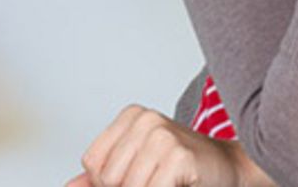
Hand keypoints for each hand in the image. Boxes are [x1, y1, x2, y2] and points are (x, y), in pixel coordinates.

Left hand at [66, 105, 244, 186]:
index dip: (109, 182)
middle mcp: (146, 119)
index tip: (139, 176)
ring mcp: (162, 135)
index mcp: (132, 116)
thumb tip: (69, 186)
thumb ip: (101, 177)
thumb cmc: (182, 169)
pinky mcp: (178, 155)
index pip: (93, 163)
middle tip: (156, 180)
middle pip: (108, 177)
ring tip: (167, 182)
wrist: (228, 169)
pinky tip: (179, 183)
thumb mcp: (137, 167)